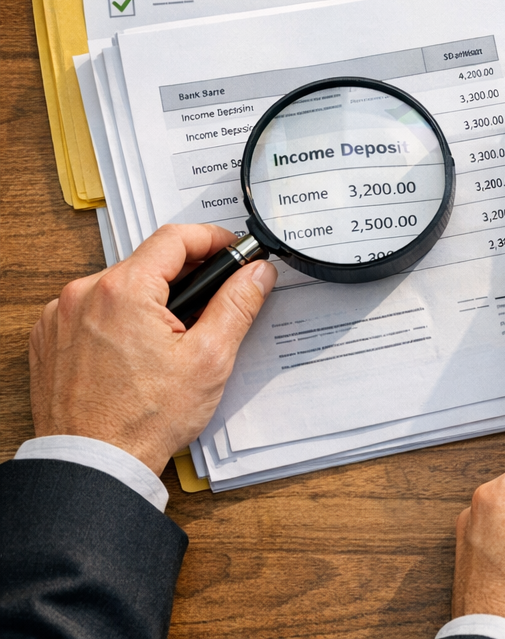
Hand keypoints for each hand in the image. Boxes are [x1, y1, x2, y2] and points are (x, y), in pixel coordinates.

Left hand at [29, 223, 276, 474]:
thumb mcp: (209, 358)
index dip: (211, 238)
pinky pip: (91, 309)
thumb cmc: (144, 419)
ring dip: (149, 299)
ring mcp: (60, 316)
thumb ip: (237, 304)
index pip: (175, 238)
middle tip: (211, 302)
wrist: (93, 463)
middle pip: (147, 263)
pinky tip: (136, 350)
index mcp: (123, 290)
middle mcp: (83, 294)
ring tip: (172, 336)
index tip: (231, 249)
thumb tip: (256, 271)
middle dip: (183, 276)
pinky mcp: (49, 338)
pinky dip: (117, 318)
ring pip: (118, 286)